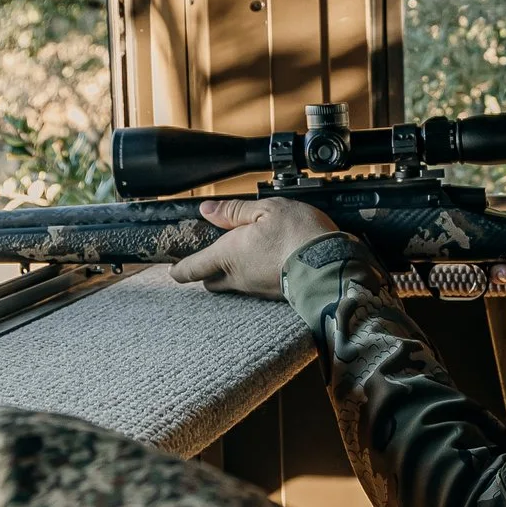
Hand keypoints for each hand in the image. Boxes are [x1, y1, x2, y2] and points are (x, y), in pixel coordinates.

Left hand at [170, 197, 342, 297]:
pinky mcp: (274, 297)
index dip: (180, 269)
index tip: (174, 269)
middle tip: (211, 258)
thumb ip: (234, 212)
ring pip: (235, 286)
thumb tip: (207, 210)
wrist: (332, 266)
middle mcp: (238, 277)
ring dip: (234, 274)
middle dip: (207, 273)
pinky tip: (270, 264)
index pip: (192, 268)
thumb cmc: (299, 235)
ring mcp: (256, 290)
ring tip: (247, 256)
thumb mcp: (266, 209)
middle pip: (211, 282)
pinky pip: (256, 288)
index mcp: (228, 255)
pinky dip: (257, 278)